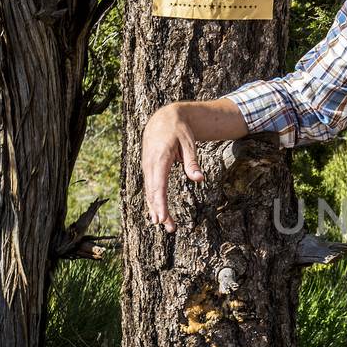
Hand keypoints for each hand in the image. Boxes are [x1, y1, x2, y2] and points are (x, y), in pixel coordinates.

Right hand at [142, 104, 204, 230]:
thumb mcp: (189, 142)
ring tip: (164, 225)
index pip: (159, 186)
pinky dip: (152, 200)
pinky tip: (157, 212)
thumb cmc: (178, 130)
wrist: (163, 118)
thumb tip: (199, 179)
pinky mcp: (148, 168)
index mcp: (160, 158)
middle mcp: (150, 164)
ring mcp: (147, 166)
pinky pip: (149, 187)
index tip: (163, 218)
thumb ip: (192, 161)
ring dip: (155, 208)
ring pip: (149, 191)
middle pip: (153, 192)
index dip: (160, 203)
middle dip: (159, 211)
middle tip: (169, 228)